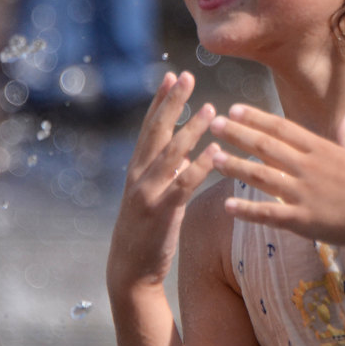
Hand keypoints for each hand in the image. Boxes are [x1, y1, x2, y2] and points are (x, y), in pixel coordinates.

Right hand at [106, 72, 217, 293]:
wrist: (130, 270)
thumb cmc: (146, 230)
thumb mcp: (154, 193)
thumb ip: (167, 170)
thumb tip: (184, 148)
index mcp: (137, 168)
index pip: (150, 127)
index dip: (160, 100)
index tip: (172, 75)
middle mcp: (139, 175)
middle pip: (157, 131)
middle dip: (172, 102)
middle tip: (187, 76)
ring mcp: (148, 192)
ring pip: (171, 154)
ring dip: (191, 130)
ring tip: (211, 109)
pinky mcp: (162, 211)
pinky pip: (184, 184)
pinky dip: (199, 166)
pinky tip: (214, 151)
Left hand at [209, 105, 344, 250]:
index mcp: (320, 148)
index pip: (281, 128)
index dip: (255, 118)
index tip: (234, 109)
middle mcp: (307, 166)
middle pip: (265, 146)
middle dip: (236, 134)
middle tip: (211, 124)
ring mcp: (303, 192)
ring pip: (261, 176)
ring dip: (235, 166)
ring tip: (212, 158)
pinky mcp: (304, 219)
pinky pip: (270, 214)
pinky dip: (248, 210)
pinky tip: (228, 207)